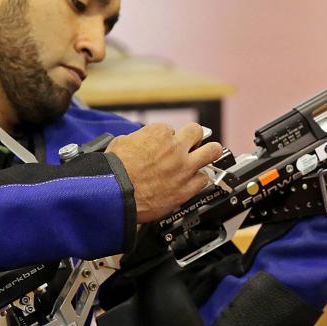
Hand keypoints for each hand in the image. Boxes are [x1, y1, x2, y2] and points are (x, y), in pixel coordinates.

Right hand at [106, 123, 223, 223]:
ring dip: (208, 153)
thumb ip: (139, 139)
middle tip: (192, 144)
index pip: (171, 129)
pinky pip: (204, 179)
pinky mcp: (187, 188)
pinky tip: (193, 180)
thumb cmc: (114, 172)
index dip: (167, 139)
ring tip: (206, 156)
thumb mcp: (122, 143)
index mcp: (159, 133)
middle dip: (194, 137)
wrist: (115, 196)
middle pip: (197, 132)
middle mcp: (175, 148)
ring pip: (212, 151)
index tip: (164, 146)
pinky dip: (198, 179)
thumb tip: (142, 142)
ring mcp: (184, 168)